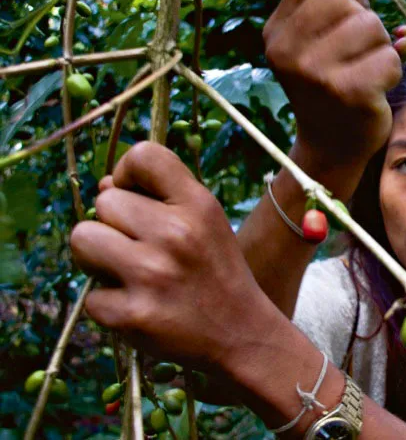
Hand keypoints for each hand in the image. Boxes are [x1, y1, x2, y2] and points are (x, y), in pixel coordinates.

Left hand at [71, 142, 271, 372]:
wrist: (242, 334)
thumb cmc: (217, 272)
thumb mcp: (207, 221)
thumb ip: (160, 197)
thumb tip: (103, 186)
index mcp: (198, 205)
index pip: (144, 155)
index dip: (127, 173)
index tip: (136, 197)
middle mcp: (175, 234)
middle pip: (104, 201)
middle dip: (113, 224)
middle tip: (139, 248)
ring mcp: (152, 275)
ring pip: (81, 239)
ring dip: (96, 257)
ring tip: (127, 272)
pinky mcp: (131, 315)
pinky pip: (90, 296)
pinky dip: (109, 304)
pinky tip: (139, 306)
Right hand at [263, 0, 400, 164]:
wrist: (331, 148)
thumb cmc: (330, 86)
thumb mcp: (318, 41)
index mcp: (276, 34)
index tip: (348, 11)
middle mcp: (289, 52)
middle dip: (363, 17)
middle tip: (359, 48)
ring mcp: (318, 74)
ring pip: (371, 26)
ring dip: (380, 47)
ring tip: (366, 70)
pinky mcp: (350, 92)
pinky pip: (390, 57)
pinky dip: (392, 71)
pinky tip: (376, 89)